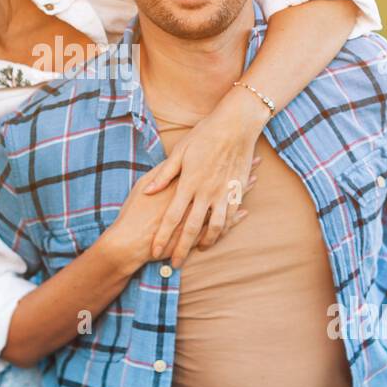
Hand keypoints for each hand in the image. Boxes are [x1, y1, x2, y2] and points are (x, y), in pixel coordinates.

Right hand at [102, 160, 257, 271]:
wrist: (131, 243)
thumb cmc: (134, 213)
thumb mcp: (142, 186)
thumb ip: (160, 174)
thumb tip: (177, 159)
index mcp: (180, 185)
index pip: (203, 166)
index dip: (218, 154)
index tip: (232, 144)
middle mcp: (193, 199)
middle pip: (221, 180)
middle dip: (239, 169)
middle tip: (254, 159)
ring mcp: (196, 217)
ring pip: (227, 199)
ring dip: (243, 191)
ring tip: (254, 180)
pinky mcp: (197, 234)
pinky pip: (221, 224)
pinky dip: (235, 217)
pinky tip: (243, 212)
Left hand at [143, 86, 268, 266]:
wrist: (236, 124)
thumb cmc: (204, 135)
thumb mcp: (179, 153)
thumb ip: (164, 175)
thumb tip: (148, 191)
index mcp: (188, 183)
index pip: (171, 217)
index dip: (162, 237)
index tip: (154, 252)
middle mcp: (205, 192)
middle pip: (190, 228)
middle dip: (181, 249)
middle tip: (174, 264)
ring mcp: (223, 192)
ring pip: (215, 227)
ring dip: (206, 241)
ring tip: (199, 249)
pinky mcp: (237, 190)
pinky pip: (231, 216)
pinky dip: (225, 228)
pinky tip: (219, 233)